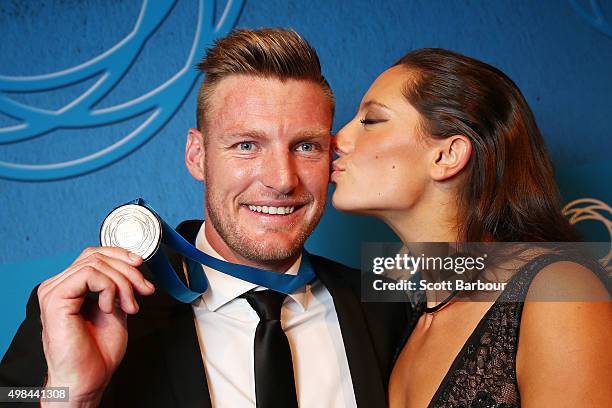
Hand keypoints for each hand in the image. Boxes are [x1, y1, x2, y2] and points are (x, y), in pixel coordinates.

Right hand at [37, 247, 154, 405]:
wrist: (88, 379)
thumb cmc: (97, 353)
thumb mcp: (116, 309)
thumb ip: (118, 287)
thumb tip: (134, 267)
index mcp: (70, 287)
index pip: (94, 254)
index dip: (121, 255)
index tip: (141, 267)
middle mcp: (59, 286)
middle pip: (97, 256)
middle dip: (129, 271)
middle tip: (144, 290)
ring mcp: (54, 291)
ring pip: (96, 263)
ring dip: (123, 283)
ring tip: (129, 306)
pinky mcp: (55, 299)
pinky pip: (89, 274)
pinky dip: (108, 288)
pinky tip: (110, 308)